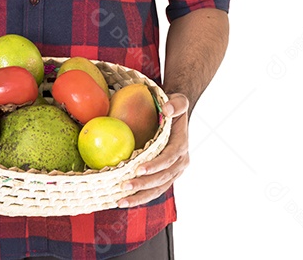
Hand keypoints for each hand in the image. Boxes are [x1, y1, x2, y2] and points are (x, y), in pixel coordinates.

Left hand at [116, 93, 189, 207]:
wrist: (178, 117)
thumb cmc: (174, 108)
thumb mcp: (178, 101)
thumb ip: (176, 104)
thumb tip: (168, 109)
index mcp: (181, 146)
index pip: (169, 158)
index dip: (155, 165)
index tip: (139, 169)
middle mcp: (180, 162)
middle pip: (162, 178)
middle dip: (144, 184)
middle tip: (124, 186)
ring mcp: (173, 172)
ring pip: (158, 188)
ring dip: (140, 196)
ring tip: (121, 202)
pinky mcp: (165, 177)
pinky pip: (154, 190)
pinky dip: (140, 197)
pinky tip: (124, 202)